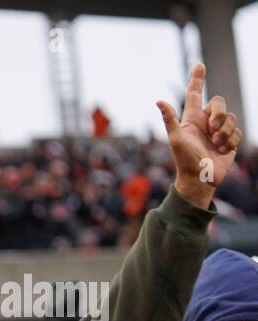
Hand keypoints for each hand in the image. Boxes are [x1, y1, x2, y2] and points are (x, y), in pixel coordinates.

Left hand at [158, 63, 242, 208]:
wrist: (200, 179)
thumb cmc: (185, 161)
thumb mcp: (176, 139)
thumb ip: (170, 119)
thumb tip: (158, 101)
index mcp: (191, 119)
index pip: (194, 94)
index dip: (197, 79)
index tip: (199, 65)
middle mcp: (205, 122)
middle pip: (219, 103)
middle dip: (219, 115)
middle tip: (212, 129)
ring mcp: (218, 130)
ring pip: (230, 118)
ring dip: (224, 133)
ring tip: (215, 145)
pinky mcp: (229, 140)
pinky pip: (237, 132)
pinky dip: (231, 142)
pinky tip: (222, 151)